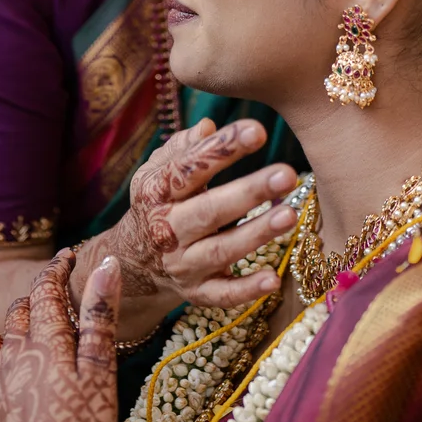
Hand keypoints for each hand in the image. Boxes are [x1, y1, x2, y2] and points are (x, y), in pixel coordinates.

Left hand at [0, 249, 118, 421]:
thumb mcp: (100, 368)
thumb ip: (100, 315)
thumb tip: (107, 264)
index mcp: (44, 340)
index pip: (45, 288)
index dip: (57, 267)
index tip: (68, 255)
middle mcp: (12, 357)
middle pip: (18, 314)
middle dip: (35, 299)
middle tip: (54, 296)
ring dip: (11, 335)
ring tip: (27, 338)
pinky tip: (3, 387)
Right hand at [104, 119, 298, 308]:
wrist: (131, 261)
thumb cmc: (159, 202)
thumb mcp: (158, 171)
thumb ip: (183, 148)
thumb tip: (208, 127)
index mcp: (158, 191)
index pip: (190, 167)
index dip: (223, 148)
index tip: (258, 130)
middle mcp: (168, 228)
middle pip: (209, 210)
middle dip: (248, 192)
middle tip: (286, 174)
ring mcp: (183, 263)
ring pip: (221, 250)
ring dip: (256, 234)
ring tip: (290, 215)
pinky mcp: (197, 292)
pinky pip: (223, 294)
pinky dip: (247, 289)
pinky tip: (273, 278)